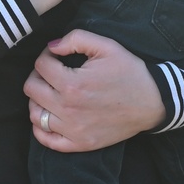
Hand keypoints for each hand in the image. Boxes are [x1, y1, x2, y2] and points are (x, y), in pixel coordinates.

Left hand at [26, 30, 164, 149]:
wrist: (152, 102)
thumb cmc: (130, 72)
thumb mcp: (107, 46)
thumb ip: (76, 39)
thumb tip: (52, 46)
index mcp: (72, 83)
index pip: (41, 66)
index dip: (46, 55)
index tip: (57, 55)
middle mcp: (67, 109)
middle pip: (31, 89)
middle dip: (38, 75)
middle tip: (51, 71)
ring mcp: (72, 129)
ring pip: (35, 114)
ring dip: (37, 100)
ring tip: (51, 92)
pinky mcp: (79, 144)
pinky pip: (47, 140)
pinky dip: (41, 128)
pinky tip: (49, 115)